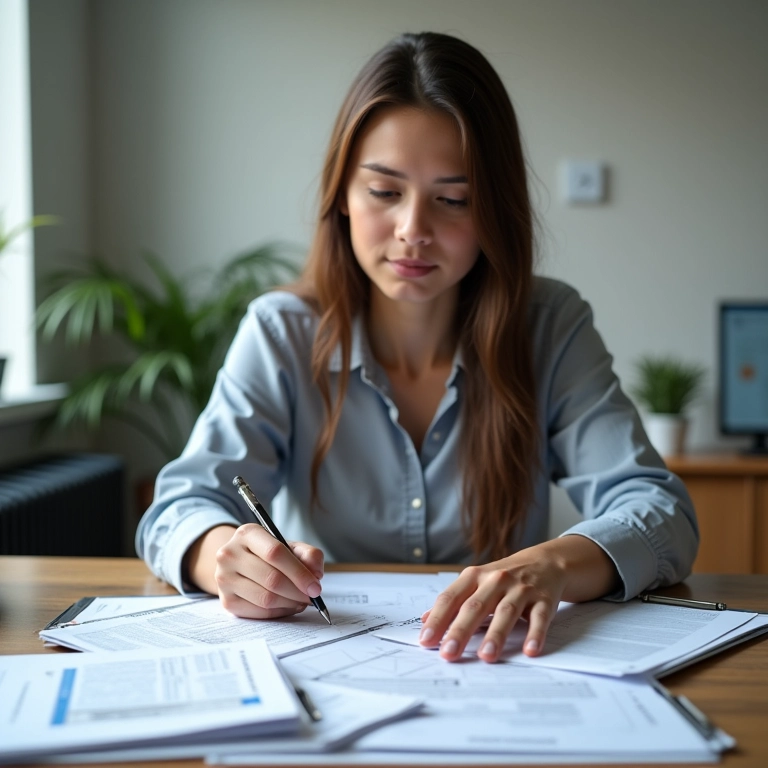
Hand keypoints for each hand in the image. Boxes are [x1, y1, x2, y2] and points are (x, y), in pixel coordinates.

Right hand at [186, 524, 324, 618]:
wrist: (239, 564)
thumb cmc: (268, 554)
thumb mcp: (289, 546)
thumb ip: (308, 554)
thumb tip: (316, 574)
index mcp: (247, 533)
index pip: (275, 553)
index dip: (299, 572)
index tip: (315, 586)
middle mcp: (230, 554)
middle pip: (271, 579)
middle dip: (297, 591)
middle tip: (312, 596)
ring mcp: (224, 579)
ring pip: (265, 598)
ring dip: (290, 603)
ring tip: (301, 600)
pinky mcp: (226, 601)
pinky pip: (259, 612)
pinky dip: (279, 612)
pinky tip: (287, 605)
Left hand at [419, 536, 618, 662]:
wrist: (545, 561)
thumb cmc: (504, 577)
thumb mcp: (476, 583)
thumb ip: (453, 601)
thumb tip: (425, 620)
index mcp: (474, 576)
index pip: (451, 598)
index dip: (438, 619)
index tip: (426, 640)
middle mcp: (496, 580)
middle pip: (475, 606)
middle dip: (460, 630)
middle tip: (448, 653)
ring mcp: (521, 589)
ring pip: (506, 612)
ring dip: (496, 635)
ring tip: (486, 657)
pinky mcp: (544, 599)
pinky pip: (539, 618)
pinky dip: (536, 634)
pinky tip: (530, 650)